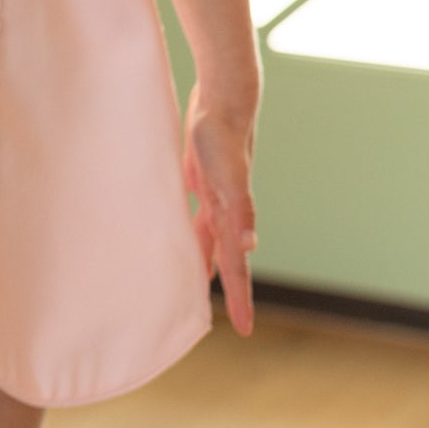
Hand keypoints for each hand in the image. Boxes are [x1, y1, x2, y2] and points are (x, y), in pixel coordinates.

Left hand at [183, 82, 257, 336]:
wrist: (224, 97)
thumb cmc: (221, 134)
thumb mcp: (228, 172)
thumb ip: (241, 208)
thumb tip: (248, 246)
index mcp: (232, 216)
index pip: (236, 266)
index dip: (240, 297)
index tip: (246, 330)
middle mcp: (226, 210)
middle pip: (225, 259)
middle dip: (228, 289)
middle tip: (230, 321)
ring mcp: (214, 194)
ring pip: (208, 238)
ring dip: (205, 261)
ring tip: (197, 286)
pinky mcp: (199, 177)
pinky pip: (193, 213)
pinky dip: (189, 230)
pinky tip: (179, 236)